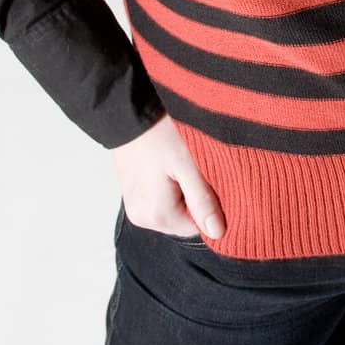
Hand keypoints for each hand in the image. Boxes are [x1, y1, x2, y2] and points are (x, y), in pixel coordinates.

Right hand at [111, 112, 225, 238]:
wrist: (127, 110)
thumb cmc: (158, 133)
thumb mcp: (188, 165)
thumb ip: (203, 200)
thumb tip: (217, 233)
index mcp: (156, 215)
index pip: (199, 227)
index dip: (210, 205)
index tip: (209, 178)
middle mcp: (142, 217)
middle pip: (185, 219)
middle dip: (195, 196)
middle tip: (193, 166)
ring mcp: (134, 206)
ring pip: (174, 208)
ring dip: (183, 189)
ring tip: (179, 162)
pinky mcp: (132, 193)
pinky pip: (160, 198)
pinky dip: (170, 184)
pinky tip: (168, 163)